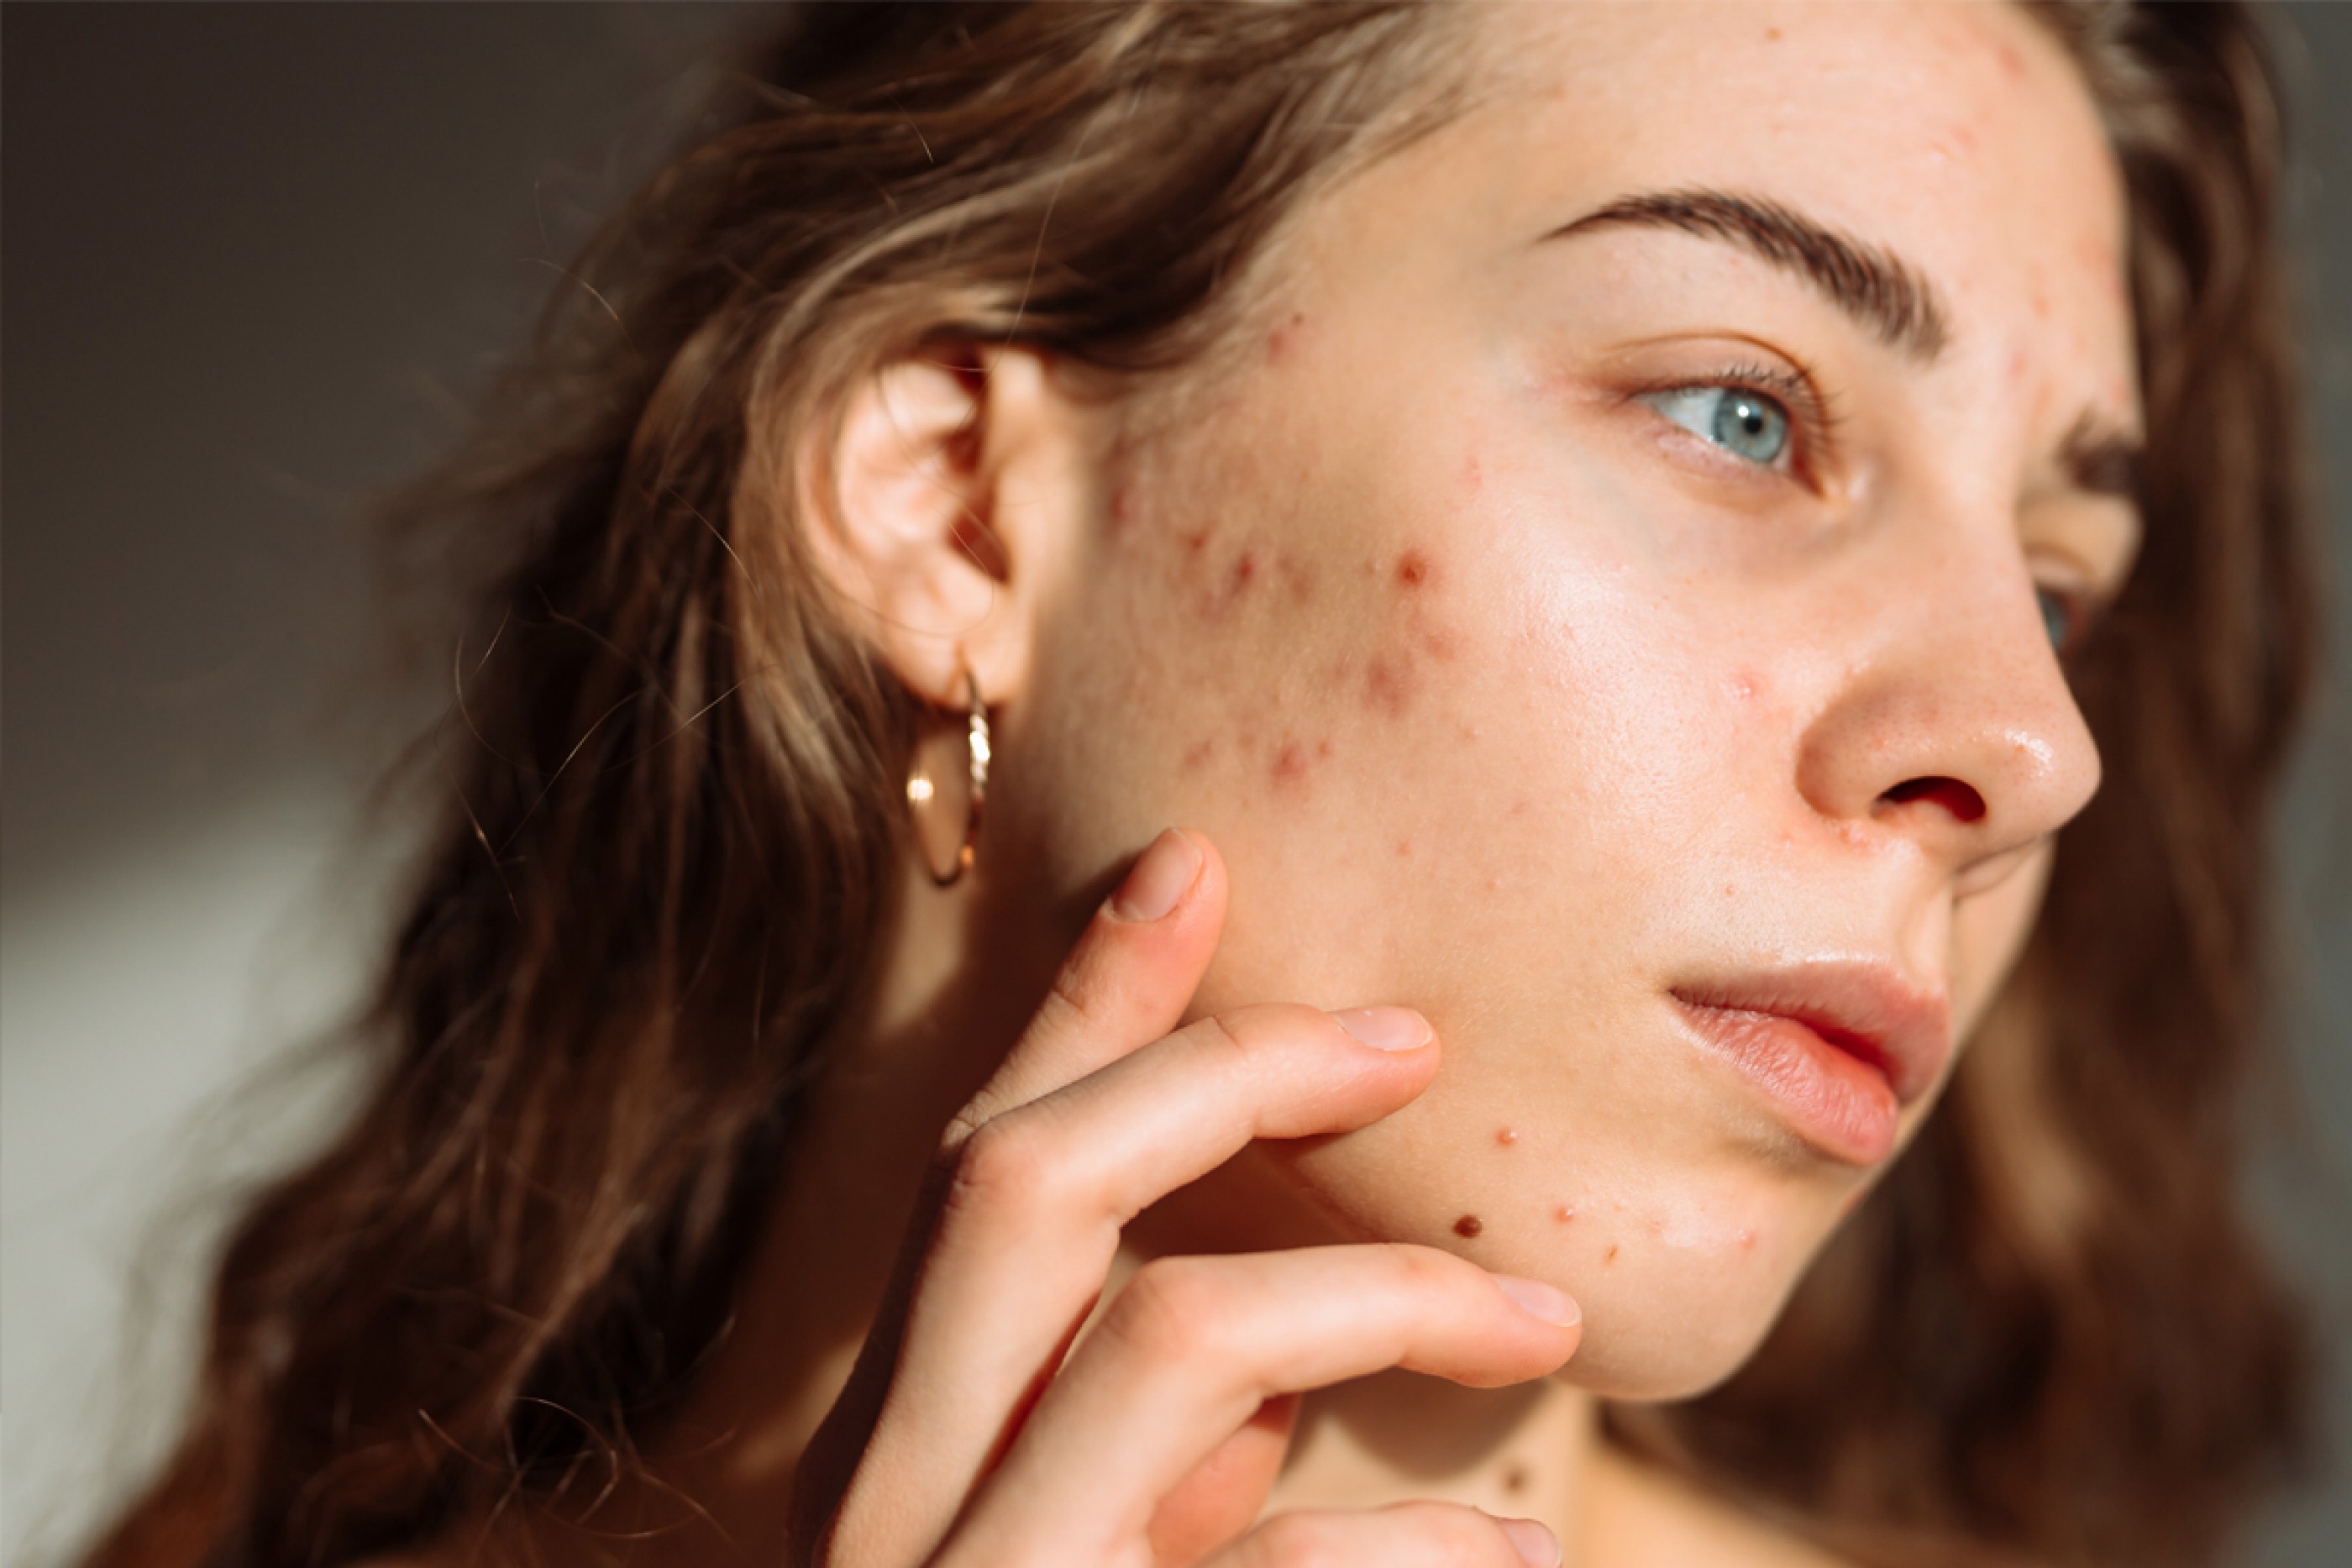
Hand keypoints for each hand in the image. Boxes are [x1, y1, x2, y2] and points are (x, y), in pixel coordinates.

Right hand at [788, 827, 1580, 1567]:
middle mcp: (880, 1505)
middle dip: (1226, 1071)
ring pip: (1178, 1331)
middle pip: (1025, 1180)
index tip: (1190, 862)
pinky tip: (1522, 1558)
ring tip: (1544, 1324)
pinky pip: (1287, 1558)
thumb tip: (1280, 1385)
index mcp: (876, 1457)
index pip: (973, 1168)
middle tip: (1410, 1039)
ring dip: (1392, 1297)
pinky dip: (1429, 1544)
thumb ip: (1148, 1477)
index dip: (1083, 1005)